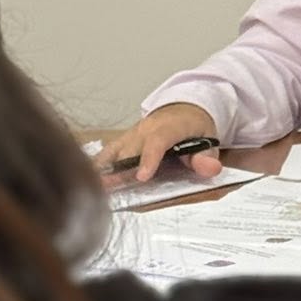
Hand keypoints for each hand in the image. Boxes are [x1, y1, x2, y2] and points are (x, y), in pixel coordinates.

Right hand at [99, 102, 223, 184]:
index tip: (141, 177)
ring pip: (115, 151)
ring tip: (95, 188)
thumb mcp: (208, 141)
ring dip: (105, 169)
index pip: (157, 142)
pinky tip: (90, 178)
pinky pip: (109, 151)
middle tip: (110, 192)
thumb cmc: (195, 128)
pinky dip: (99, 164)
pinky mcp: (124, 139)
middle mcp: (146, 128)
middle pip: (131, 150)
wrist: (183, 109)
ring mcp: (132, 133)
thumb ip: (207, 157)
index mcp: (169, 126)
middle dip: (121, 171)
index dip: (148, 158)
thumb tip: (210, 169)